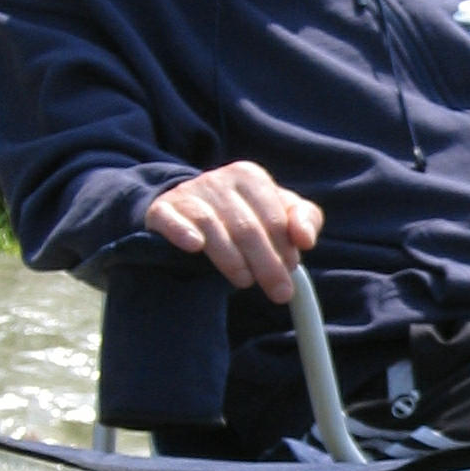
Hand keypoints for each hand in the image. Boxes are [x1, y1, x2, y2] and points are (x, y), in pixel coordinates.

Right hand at [145, 161, 323, 305]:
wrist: (187, 210)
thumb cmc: (244, 216)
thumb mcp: (279, 212)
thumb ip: (305, 220)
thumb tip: (306, 240)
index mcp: (251, 178)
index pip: (273, 217)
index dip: (284, 247)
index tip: (291, 270)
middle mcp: (219, 180)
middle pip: (247, 226)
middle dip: (267, 263)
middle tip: (279, 292)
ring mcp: (189, 194)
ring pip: (212, 226)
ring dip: (231, 257)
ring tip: (244, 282)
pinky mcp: (162, 209)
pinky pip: (170, 219)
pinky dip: (182, 231)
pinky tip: (194, 247)